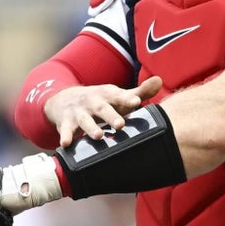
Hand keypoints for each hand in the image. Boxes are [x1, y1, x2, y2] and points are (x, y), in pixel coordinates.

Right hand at [45, 76, 162, 146]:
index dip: (127, 98)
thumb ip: (139, 92)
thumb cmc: (101, 102)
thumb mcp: (117, 95)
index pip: (119, 96)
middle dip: (111, 116)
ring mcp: (79, 112)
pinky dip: (65, 136)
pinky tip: (65, 144)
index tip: (137, 101)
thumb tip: (160, 81)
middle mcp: (93, 101)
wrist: (64, 99)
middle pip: (103, 108)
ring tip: (99, 136)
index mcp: (108, 94)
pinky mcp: (66, 123)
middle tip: (121, 125)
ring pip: (85, 120)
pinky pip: (65, 130)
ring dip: (91, 127)